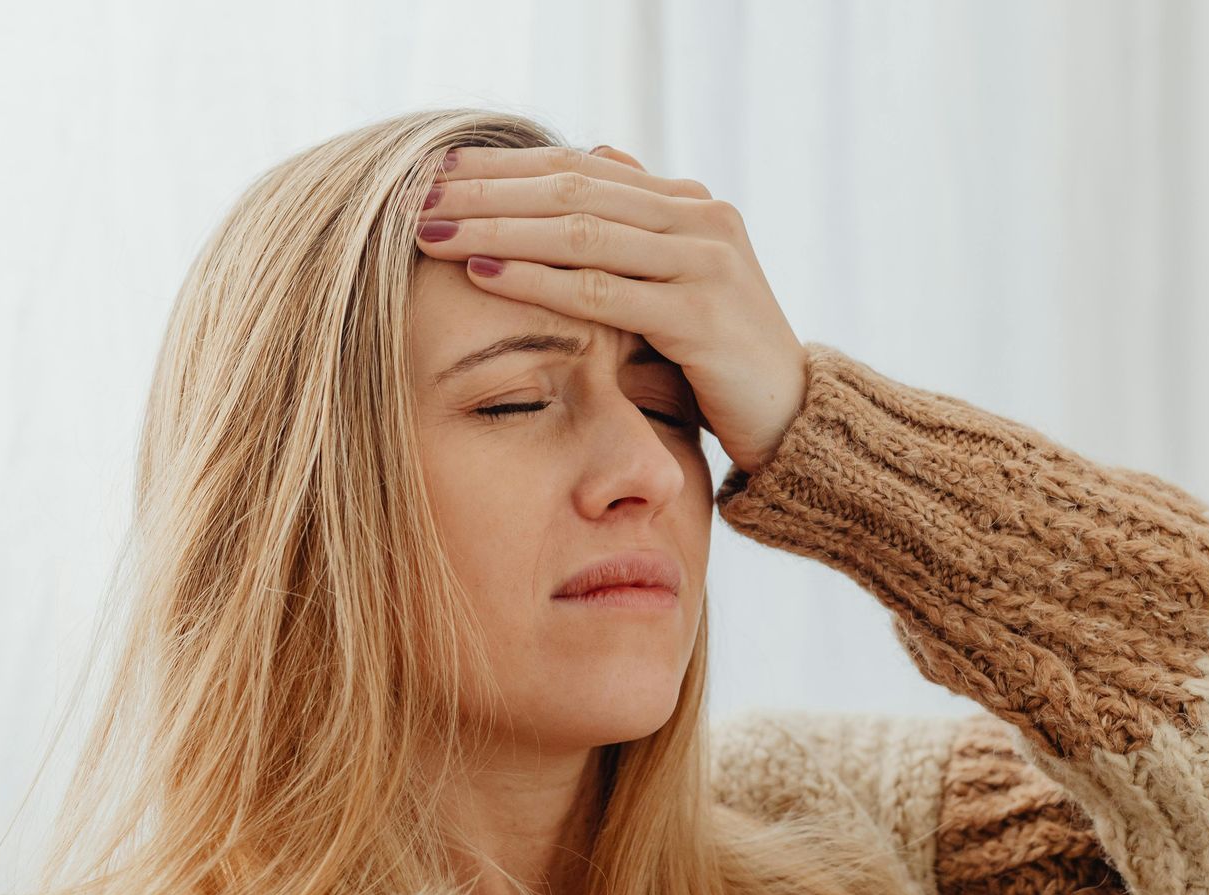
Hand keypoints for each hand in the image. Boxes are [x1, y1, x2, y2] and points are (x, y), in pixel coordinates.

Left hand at [413, 144, 807, 475]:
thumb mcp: (679, 288)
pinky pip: (603, 291)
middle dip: (487, 191)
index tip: (434, 174)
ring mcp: (706, 264)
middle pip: (572, 189)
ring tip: (432, 231)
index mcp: (691, 206)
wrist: (794, 422)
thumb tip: (595, 158)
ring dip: (498, 228)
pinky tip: (484, 274)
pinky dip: (538, 280)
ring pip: (581, 232)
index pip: (579, 167)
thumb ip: (640, 229)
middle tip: (414, 195)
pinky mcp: (702, 317)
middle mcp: (702, 220)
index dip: (503, 167)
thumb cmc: (721, 364)